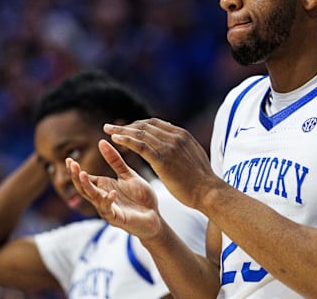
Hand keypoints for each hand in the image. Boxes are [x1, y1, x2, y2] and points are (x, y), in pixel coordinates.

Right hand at [66, 139, 162, 239]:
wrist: (154, 216)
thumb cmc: (140, 197)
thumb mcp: (127, 175)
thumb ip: (115, 161)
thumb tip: (101, 141)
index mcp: (103, 187)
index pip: (85, 178)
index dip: (76, 170)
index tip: (69, 159)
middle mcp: (101, 198)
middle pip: (84, 187)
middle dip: (76, 176)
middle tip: (71, 164)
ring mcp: (108, 209)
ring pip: (93, 198)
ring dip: (87, 186)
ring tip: (82, 174)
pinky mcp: (117, 218)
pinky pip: (109, 210)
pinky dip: (109, 201)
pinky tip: (112, 192)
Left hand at [103, 118, 218, 208]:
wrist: (208, 191)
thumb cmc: (201, 180)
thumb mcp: (194, 157)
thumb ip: (183, 148)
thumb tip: (177, 146)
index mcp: (182, 135)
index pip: (155, 124)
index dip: (138, 125)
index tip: (127, 129)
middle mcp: (175, 136)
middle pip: (145, 126)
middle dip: (127, 126)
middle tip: (111, 127)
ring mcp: (169, 146)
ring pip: (140, 133)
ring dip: (121, 130)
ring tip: (108, 130)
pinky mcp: (162, 158)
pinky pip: (139, 145)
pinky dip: (126, 140)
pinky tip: (115, 139)